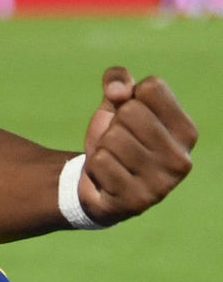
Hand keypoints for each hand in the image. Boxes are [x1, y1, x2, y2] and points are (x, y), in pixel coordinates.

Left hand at [78, 66, 197, 224]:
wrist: (100, 183)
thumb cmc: (116, 135)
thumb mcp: (116, 101)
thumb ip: (118, 79)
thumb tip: (117, 92)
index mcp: (186, 131)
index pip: (152, 88)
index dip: (130, 97)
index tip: (132, 117)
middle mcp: (182, 159)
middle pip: (131, 111)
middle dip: (116, 123)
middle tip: (120, 141)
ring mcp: (161, 184)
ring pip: (113, 137)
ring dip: (104, 145)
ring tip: (115, 159)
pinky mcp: (136, 202)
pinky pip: (100, 162)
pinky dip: (96, 165)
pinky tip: (108, 177)